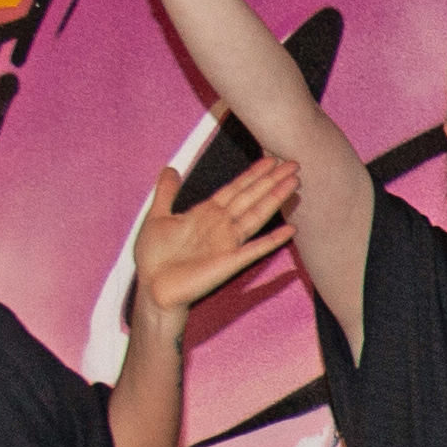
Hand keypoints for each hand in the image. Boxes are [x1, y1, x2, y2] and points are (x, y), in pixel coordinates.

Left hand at [128, 156, 296, 332]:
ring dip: (275, 199)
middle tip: (294, 163)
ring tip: (294, 183)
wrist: (152, 287)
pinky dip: (272, 240)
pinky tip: (291, 230)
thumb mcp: (156, 216)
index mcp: (206, 213)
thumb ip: (166, 192)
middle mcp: (221, 224)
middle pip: (252, 196)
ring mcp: (228, 242)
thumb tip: (170, 169)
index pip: (236, 188)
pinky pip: (255, 249)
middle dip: (272, 179)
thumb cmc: (153, 256)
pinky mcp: (229, 261)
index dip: (254, 173)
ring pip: (257, 215)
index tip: (271, 160)